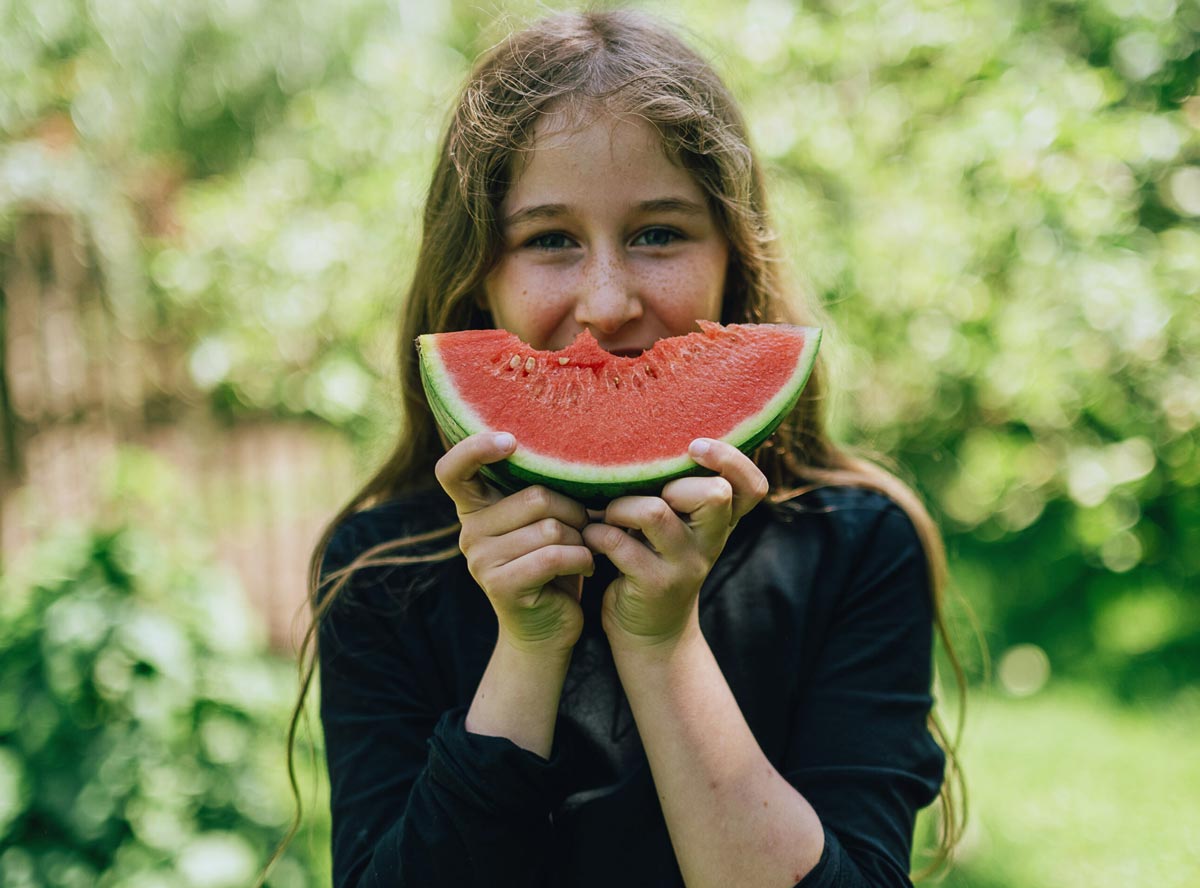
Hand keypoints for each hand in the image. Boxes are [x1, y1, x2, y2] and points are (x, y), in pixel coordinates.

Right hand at [435, 432, 592, 654]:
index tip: (511, 441)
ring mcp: (480, 561)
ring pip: (550, 528)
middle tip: (583, 529)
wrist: (547, 630)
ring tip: (582, 552)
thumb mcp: (541, 523)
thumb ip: (539, 492)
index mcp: (475, 509)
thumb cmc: (552, 566)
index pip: (452, 470)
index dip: (475, 448)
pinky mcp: (500, 586)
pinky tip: (587, 567)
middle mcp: (469, 532)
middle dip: (573, 511)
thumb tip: (572, 453)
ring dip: (579, 539)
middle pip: (534, 496)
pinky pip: (554, 556)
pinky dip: (582, 559)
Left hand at [583, 439, 768, 651]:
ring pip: (655, 512)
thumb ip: (678, 492)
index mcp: (721, 523)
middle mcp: (712, 542)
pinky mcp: (655, 585)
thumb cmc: (655, 562)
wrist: (649, 633)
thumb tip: (640, 433)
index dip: (731, 460)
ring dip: (621, 506)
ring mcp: (686, 566)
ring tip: (606, 514)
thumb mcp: (677, 529)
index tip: (694, 447)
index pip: (752, 487)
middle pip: (714, 494)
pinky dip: (597, 534)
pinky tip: (591, 537)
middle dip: (670, 481)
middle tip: (644, 493)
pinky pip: (619, 544)